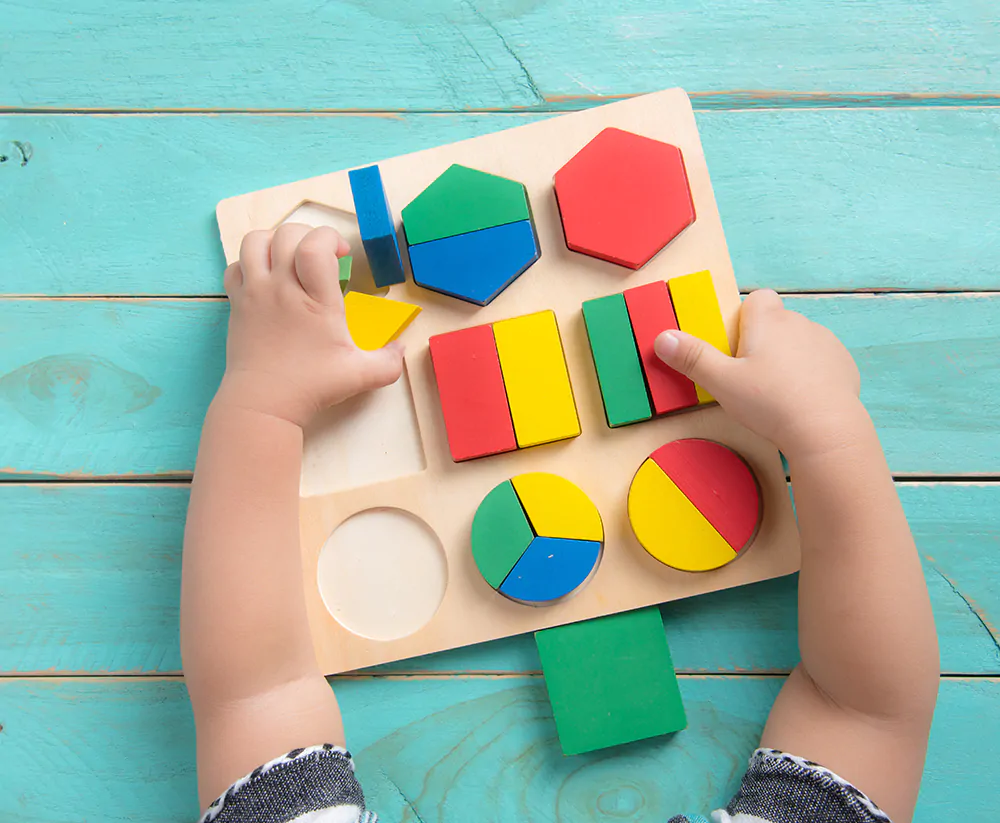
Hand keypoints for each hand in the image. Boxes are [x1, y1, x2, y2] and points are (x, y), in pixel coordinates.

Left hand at [217, 224, 403, 427]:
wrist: (263, 404)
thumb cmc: (312, 386)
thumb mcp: (361, 375)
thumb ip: (389, 361)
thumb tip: (401, 347)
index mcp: (315, 300)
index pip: (314, 245)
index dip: (330, 237)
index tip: (342, 254)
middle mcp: (281, 288)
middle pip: (286, 234)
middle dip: (308, 234)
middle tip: (321, 255)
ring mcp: (255, 293)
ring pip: (254, 242)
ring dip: (274, 240)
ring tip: (290, 257)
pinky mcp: (237, 304)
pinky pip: (235, 266)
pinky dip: (249, 262)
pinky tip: (266, 277)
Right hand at [654, 289, 865, 457]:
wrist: (824, 430)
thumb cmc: (769, 403)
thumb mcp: (721, 382)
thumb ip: (692, 358)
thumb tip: (662, 338)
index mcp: (768, 320)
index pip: (757, 298)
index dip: (744, 318)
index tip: (736, 347)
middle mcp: (799, 322)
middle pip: (776, 321)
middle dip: (763, 340)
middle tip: (750, 375)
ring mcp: (825, 342)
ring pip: (799, 340)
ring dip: (787, 355)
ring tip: (776, 390)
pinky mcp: (843, 364)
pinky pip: (820, 360)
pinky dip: (810, 372)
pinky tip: (801, 398)